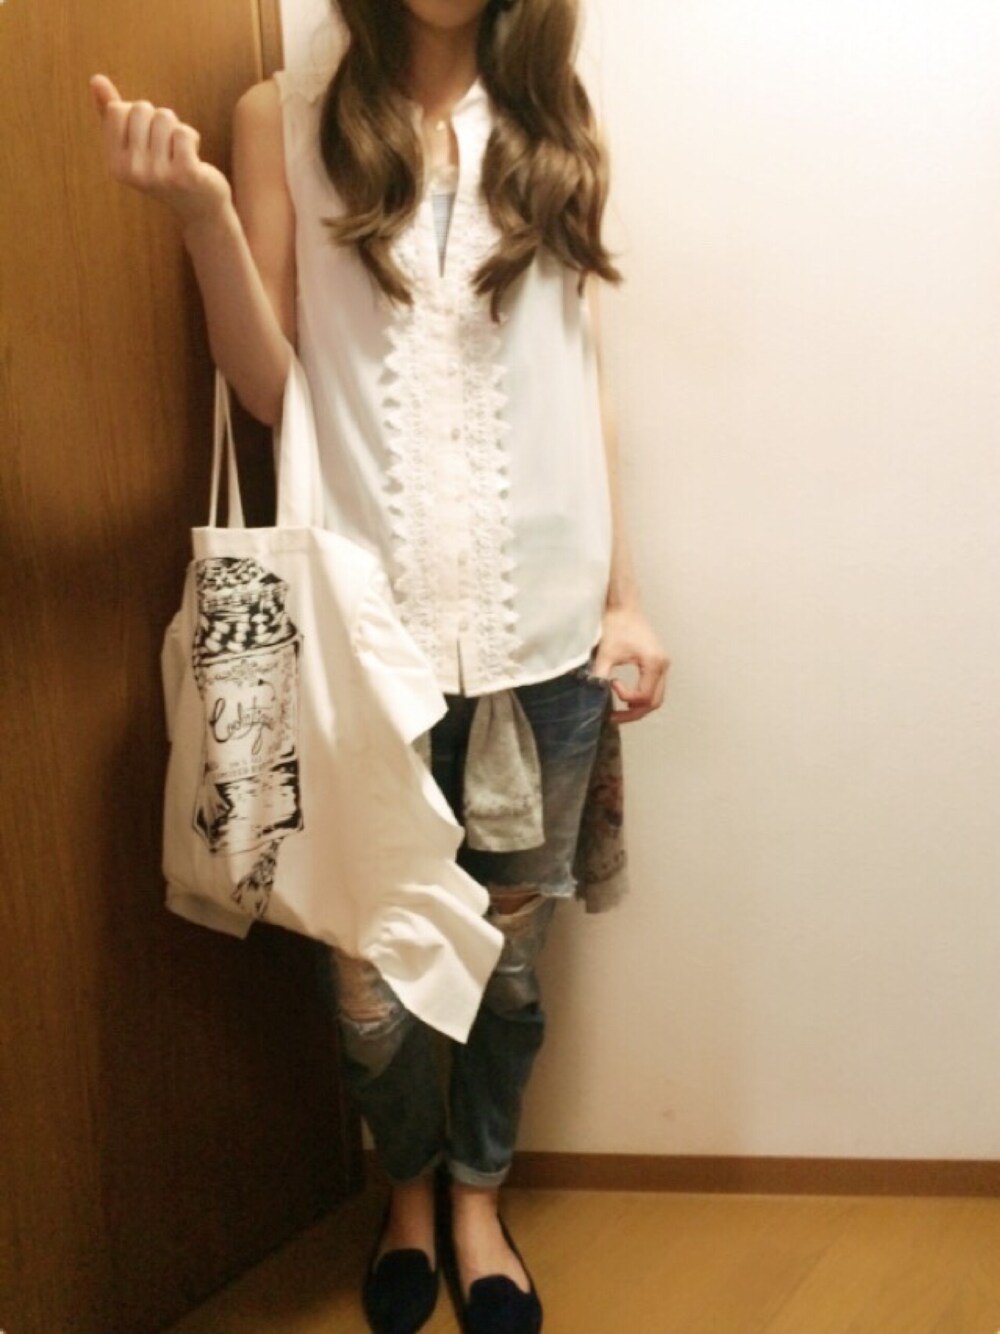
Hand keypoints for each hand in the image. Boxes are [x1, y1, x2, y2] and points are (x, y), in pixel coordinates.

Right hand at [90, 74, 231, 227]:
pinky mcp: (185, 174)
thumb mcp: (136, 144)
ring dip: (177, 129)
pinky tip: (194, 158)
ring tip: (180, 152)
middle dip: (158, 120)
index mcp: (115, 164)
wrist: (201, 208)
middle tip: (167, 147)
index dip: (137, 115)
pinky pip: (184, 131)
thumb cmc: (166, 168)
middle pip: (141, 109)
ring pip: (165, 117)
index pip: (116, 109)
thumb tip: (96, 79)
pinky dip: (192, 137)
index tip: (147, 138)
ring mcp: (158, 175)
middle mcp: (132, 171)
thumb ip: (113, 115)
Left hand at [591, 604, 669, 723]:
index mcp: (654, 663)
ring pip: (656, 696)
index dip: (626, 699)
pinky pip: (654, 686)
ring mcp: (662, 663)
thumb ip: (600, 677)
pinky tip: (624, 694)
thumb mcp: (606, 653)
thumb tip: (592, 697)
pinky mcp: (656, 661)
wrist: (623, 605)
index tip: (610, 687)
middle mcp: (663, 665)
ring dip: (639, 705)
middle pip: (655, 701)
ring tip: (619, 710)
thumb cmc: (616, 625)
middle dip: (634, 712)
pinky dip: (641, 694)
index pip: (644, 696)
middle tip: (614, 717)